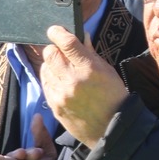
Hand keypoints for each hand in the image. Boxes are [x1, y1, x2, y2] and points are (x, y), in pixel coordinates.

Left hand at [40, 25, 127, 147]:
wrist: (111, 129)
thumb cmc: (113, 97)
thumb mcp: (107, 70)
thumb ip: (90, 53)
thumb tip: (80, 35)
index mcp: (88, 69)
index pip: (66, 43)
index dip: (57, 32)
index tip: (55, 30)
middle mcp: (72, 80)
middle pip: (50, 53)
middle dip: (54, 49)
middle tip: (61, 52)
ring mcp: (61, 94)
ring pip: (45, 68)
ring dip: (51, 65)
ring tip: (63, 70)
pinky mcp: (54, 105)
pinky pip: (45, 84)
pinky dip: (50, 79)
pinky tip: (61, 82)